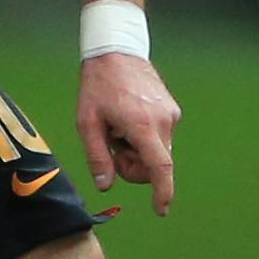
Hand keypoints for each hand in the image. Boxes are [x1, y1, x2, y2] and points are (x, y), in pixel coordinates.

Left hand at [76, 52, 179, 216]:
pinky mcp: (172, 109)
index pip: (160, 167)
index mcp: (142, 125)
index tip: (161, 209)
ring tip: (118, 127)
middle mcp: (163, 121)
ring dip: (137, 150)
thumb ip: (97, 156)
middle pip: (154, 165)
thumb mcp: (87, 122)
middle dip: (133, 165)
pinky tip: (128, 118)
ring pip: (157, 152)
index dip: (162, 191)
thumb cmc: (97, 86)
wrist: (116, 50)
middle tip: (111, 147)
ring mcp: (171, 114)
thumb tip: (106, 185)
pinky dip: (144, 138)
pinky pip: (160, 137)